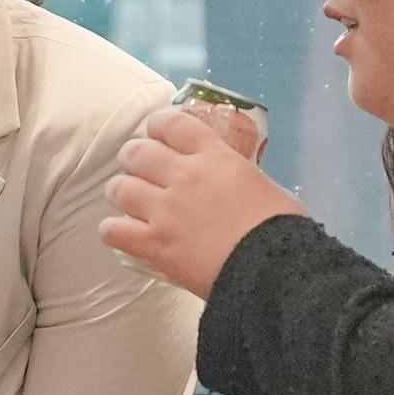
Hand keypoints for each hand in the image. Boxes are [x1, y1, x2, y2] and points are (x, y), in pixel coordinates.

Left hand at [103, 103, 310, 299]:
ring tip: (127, 199)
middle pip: (137, 151)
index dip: (158, 124)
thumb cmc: (281, 228)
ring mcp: (164, 211)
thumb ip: (236, 176)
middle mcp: (184, 177)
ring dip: (121, 191)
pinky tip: (121, 232)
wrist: (272, 271)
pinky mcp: (153, 245)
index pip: (172, 123)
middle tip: (138, 168)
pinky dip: (113, 230)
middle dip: (133, 157)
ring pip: (119, 187)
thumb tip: (228, 182)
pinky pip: (112, 230)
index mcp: (215, 157)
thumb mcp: (263, 186)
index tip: (157, 133)